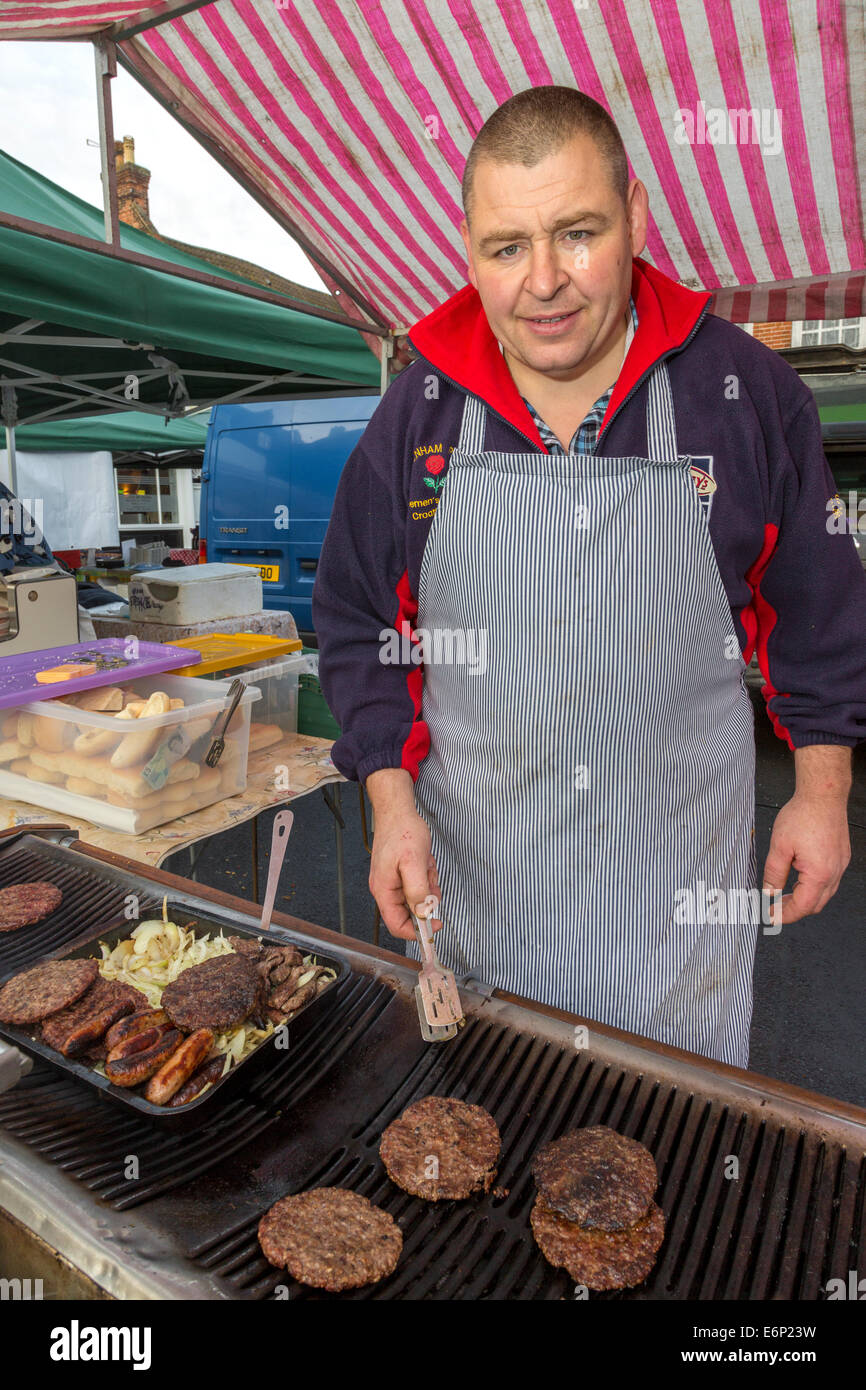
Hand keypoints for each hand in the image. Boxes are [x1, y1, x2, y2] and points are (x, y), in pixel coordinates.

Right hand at [366, 768, 440, 939]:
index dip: (417, 930)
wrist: (397, 811)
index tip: (436, 924)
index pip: (396, 926)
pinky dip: (426, 875)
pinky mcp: (401, 873)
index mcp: (384, 890)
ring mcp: (393, 881)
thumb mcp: (414, 863)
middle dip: (425, 898)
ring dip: (427, 884)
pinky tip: (425, 860)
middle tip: (430, 879)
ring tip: (426, 864)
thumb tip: (422, 914)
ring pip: (417, 897)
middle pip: (409, 911)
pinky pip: (419, 884)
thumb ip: (417, 890)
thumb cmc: (402, 832)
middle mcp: (386, 889)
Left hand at [763, 793, 850, 924]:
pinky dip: (813, 886)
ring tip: (784, 894)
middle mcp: (834, 873)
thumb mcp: (779, 846)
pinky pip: (829, 880)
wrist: (823, 795)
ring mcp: (840, 865)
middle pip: (815, 904)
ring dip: (804, 898)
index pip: (802, 907)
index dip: (785, 915)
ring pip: (824, 894)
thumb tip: (769, 892)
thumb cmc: (804, 815)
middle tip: (775, 907)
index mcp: (819, 874)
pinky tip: (800, 878)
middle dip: (795, 909)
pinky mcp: (841, 857)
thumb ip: (773, 873)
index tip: (771, 917)